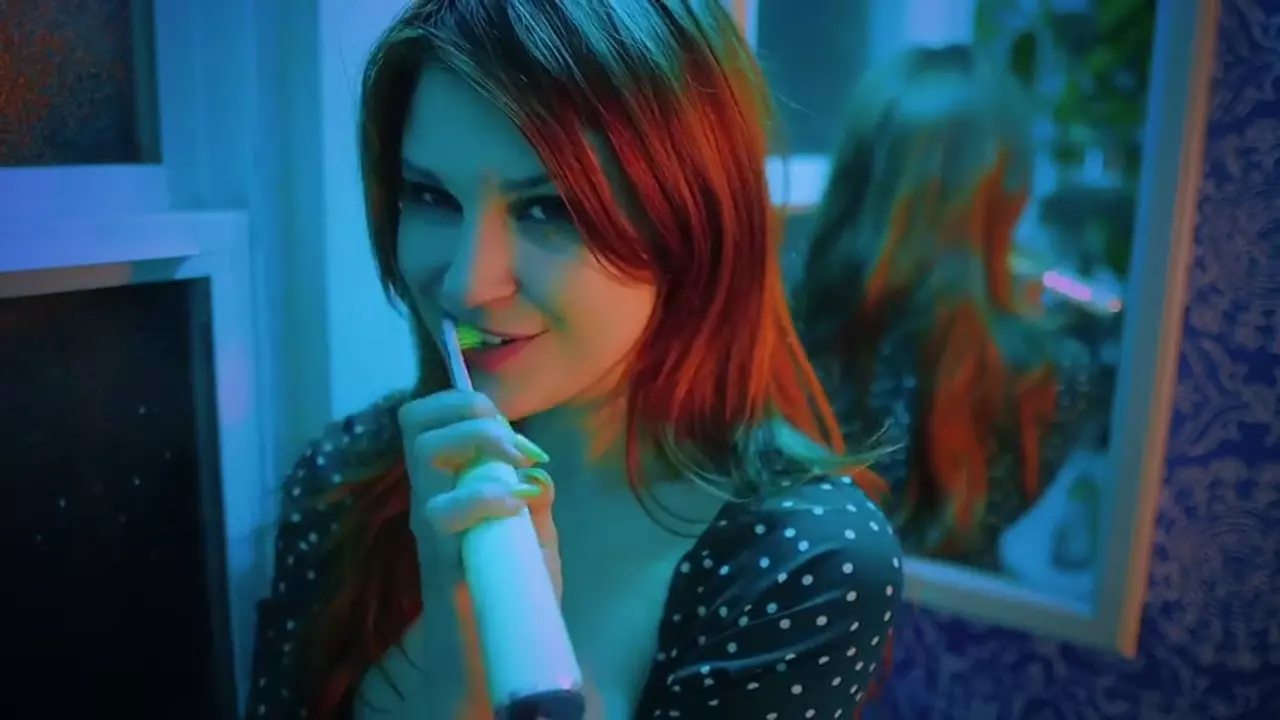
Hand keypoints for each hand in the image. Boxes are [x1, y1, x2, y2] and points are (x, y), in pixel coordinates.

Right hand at [396, 390, 559, 716]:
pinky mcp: (438, 560)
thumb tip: (536, 471)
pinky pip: (442, 513)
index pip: (429, 418)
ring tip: (517, 463)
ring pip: (422, 453)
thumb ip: (534, 500)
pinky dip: (485, 497)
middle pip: (416, 420)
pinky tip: (515, 507)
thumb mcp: (533, 537)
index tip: (516, 434)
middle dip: (469, 410)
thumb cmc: (509, 595)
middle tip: (513, 442)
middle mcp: (429, 498)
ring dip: (478, 441)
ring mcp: (429, 528)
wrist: (492, 659)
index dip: (466, 404)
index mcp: (447, 485)